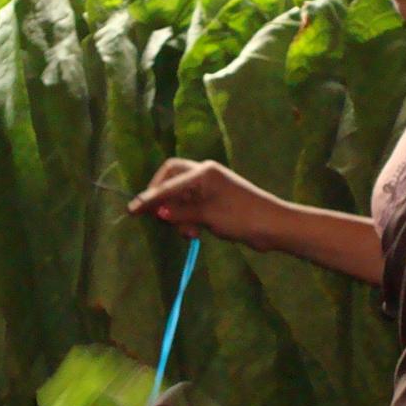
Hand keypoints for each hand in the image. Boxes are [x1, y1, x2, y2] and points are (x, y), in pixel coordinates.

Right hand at [128, 158, 285, 250]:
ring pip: (179, 194)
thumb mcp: (208, 216)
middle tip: (158, 218)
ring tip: (188, 232)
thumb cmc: (242, 217)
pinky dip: (186, 217)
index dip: (149, 196)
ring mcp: (209, 187)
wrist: (273, 226)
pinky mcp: (214, 200)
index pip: (169, 182)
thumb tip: (156, 211)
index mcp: (203, 172)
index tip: (132, 210)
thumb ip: (181, 212)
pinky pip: (190, 205)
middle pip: (171, 179)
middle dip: (162, 198)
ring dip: (177, 213)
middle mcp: (204, 174)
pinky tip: (194, 232)